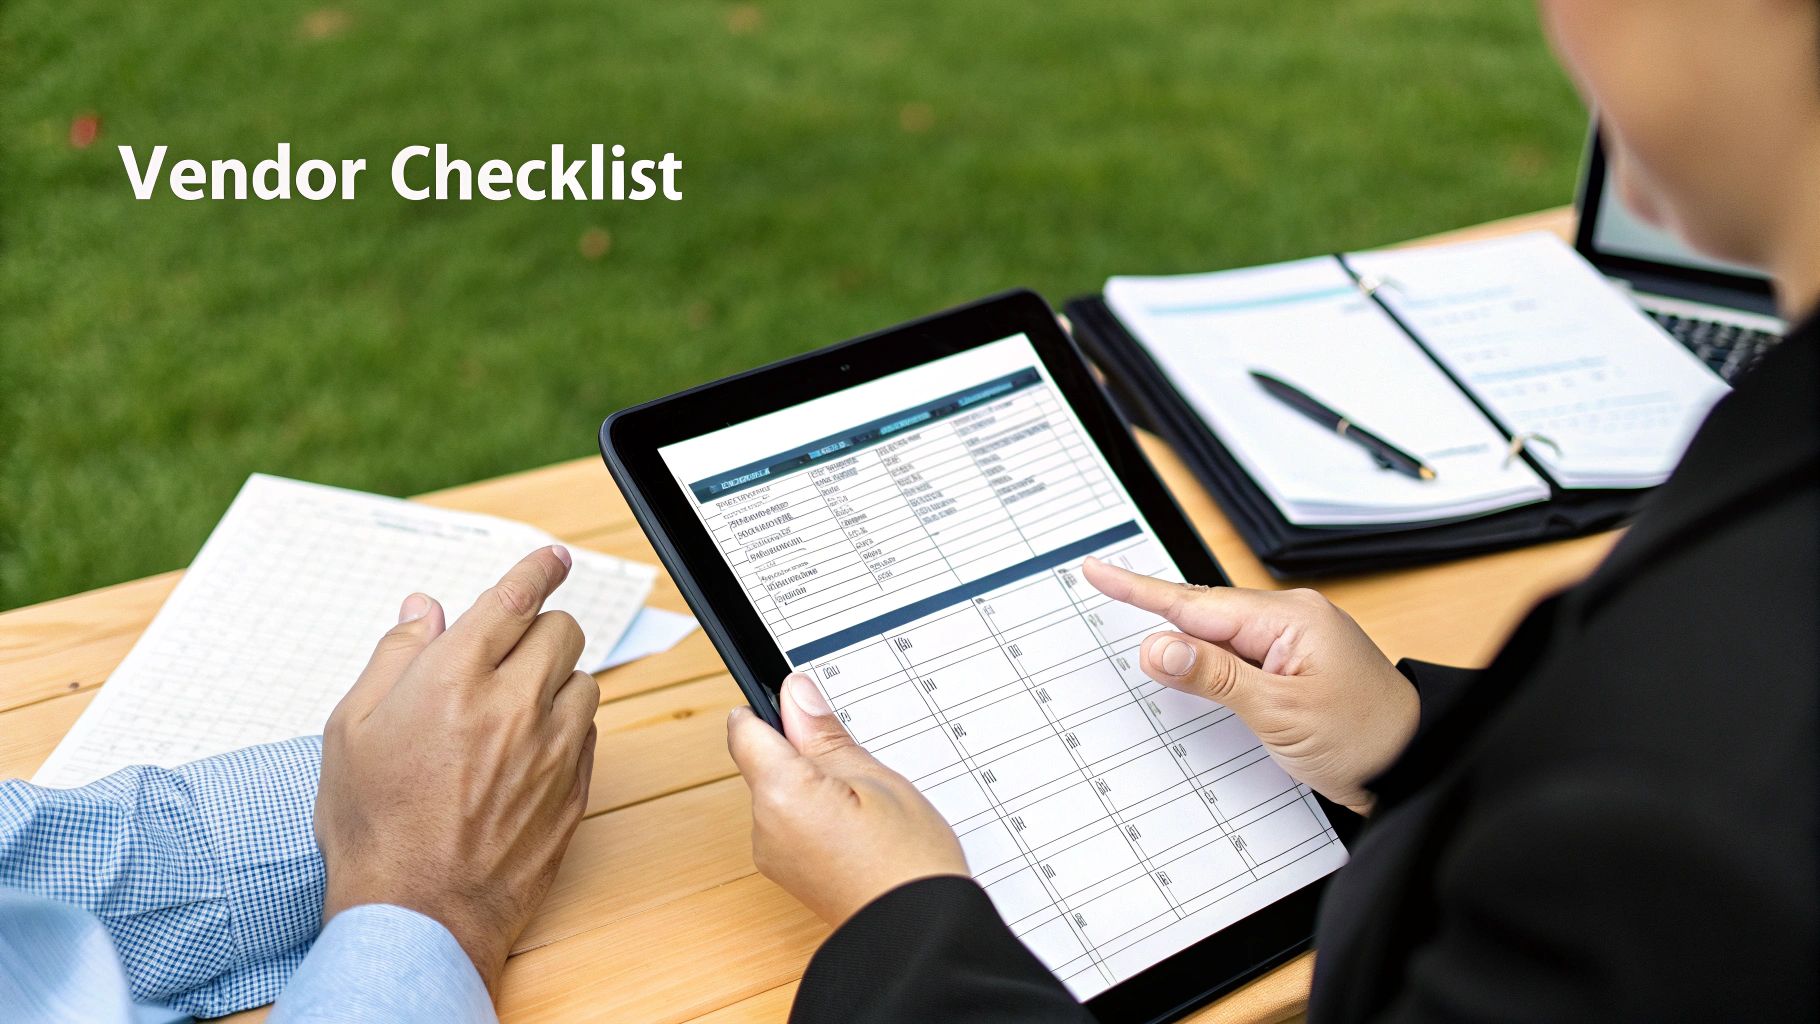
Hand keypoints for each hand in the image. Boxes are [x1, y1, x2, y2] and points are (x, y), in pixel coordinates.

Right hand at [315, 546, 598, 992]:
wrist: (419, 912)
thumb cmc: (374, 826)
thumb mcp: (351, 730)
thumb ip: (394, 657)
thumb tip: (423, 610)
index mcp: (454, 677)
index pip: (515, 598)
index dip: (538, 569)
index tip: (553, 558)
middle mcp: (514, 703)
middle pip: (562, 631)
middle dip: (538, 630)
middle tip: (508, 653)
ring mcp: (553, 746)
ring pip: (583, 679)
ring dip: (555, 680)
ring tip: (511, 710)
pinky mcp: (576, 786)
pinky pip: (589, 731)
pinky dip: (566, 726)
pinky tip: (528, 750)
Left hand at [727, 672, 967, 924]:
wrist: (918, 936)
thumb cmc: (907, 862)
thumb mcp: (873, 778)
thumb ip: (823, 735)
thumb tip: (794, 694)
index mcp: (778, 795)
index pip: (744, 729)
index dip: (774, 710)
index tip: (807, 710)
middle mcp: (763, 828)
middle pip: (766, 762)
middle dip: (805, 752)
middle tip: (858, 765)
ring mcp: (774, 855)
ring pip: (783, 791)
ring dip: (816, 783)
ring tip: (866, 802)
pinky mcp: (790, 872)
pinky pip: (793, 821)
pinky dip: (819, 812)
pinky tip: (860, 825)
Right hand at [1083, 558, 1417, 814]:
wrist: (1418, 765)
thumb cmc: (1365, 739)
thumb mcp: (1279, 712)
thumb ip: (1214, 676)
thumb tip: (1158, 648)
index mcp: (1290, 618)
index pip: (1197, 604)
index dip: (1140, 591)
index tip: (1099, 571)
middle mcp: (1294, 619)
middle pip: (1205, 613)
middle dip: (1156, 610)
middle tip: (1102, 584)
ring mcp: (1298, 641)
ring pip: (1221, 634)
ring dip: (1185, 640)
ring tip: (1135, 621)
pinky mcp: (1298, 664)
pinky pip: (1240, 652)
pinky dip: (1211, 659)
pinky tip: (1192, 662)